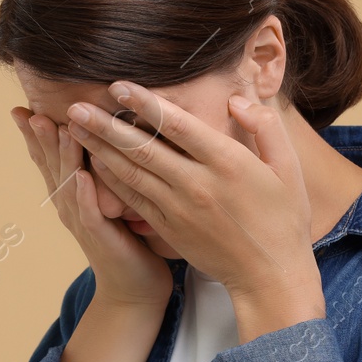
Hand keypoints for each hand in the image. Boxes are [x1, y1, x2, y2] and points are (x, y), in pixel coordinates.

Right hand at [12, 105, 172, 309]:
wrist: (133, 288)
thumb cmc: (126, 238)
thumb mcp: (108, 196)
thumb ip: (99, 170)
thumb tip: (102, 134)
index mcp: (69, 194)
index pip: (47, 159)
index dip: (33, 135)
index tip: (20, 108)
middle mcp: (68, 206)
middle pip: (51, 166)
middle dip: (41, 139)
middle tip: (31, 113)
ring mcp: (82, 221)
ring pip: (68, 184)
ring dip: (63, 157)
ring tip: (58, 129)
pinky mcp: (101, 237)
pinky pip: (89, 213)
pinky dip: (84, 195)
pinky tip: (81, 177)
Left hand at [62, 83, 323, 328]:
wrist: (268, 276)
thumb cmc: (283, 219)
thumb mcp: (288, 168)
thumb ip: (265, 128)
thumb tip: (235, 99)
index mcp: (229, 163)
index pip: (178, 126)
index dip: (145, 104)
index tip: (118, 86)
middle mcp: (197, 184)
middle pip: (143, 148)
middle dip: (105, 125)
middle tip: (75, 105)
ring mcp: (179, 208)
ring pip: (131, 172)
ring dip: (99, 148)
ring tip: (73, 127)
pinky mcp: (168, 227)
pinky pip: (133, 198)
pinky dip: (111, 178)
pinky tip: (92, 162)